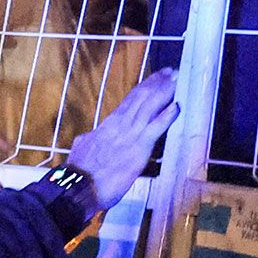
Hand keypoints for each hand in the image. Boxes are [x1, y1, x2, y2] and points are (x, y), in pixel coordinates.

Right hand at [64, 71, 178, 210]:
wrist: (80, 185)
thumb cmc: (81, 170)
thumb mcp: (83, 146)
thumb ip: (91, 138)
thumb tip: (91, 136)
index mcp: (109, 123)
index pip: (130, 100)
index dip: (145, 87)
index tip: (155, 78)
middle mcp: (121, 124)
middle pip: (142, 97)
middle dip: (158, 83)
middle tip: (171, 71)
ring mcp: (131, 134)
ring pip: (150, 106)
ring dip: (164, 92)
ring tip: (176, 79)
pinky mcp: (139, 148)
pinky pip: (156, 128)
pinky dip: (166, 116)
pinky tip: (176, 106)